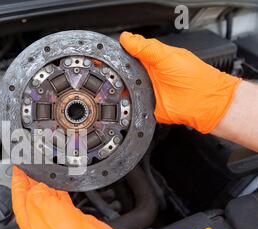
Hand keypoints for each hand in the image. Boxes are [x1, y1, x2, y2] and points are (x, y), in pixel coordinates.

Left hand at [11, 166, 130, 228]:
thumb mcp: (41, 205)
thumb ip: (36, 192)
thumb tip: (38, 186)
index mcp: (27, 220)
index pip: (18, 195)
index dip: (17, 180)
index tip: (17, 168)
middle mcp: (40, 222)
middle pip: (32, 196)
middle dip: (30, 181)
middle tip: (29, 167)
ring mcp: (56, 221)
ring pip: (47, 198)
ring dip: (45, 185)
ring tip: (43, 173)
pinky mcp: (72, 219)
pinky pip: (62, 201)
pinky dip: (60, 191)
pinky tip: (61, 185)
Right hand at [119, 32, 240, 133]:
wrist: (204, 103)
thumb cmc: (194, 78)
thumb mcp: (167, 56)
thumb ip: (146, 48)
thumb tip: (126, 38)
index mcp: (152, 59)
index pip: (129, 52)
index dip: (118, 52)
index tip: (107, 54)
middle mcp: (147, 74)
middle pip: (123, 71)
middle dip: (115, 72)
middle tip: (109, 71)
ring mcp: (145, 91)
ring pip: (124, 88)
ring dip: (119, 88)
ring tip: (116, 85)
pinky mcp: (145, 105)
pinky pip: (130, 104)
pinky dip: (126, 103)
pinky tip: (125, 99)